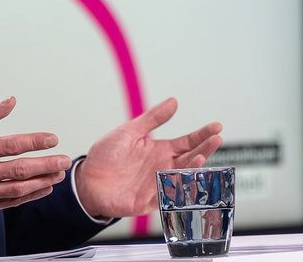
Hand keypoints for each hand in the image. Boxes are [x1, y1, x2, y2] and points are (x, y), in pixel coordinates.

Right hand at [0, 97, 71, 217]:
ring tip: (59, 174)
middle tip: (65, 160)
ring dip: (42, 181)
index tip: (53, 139)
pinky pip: (11, 202)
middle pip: (19, 169)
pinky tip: (45, 187)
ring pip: (18, 188)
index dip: (35, 142)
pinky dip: (30, 196)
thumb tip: (12, 100)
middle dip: (46, 164)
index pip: (11, 145)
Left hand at [75, 97, 221, 218]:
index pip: (187, 141)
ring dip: (191, 169)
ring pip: (181, 178)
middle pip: (189, 158)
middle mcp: (162, 167)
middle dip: (204, 149)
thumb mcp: (130, 131)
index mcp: (160, 150)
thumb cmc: (107, 155)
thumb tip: (174, 101)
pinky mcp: (147, 202)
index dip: (202, 134)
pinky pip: (165, 198)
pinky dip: (175, 192)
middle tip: (216, 139)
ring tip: (200, 157)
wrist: (86, 179)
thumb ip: (153, 118)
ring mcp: (156, 184)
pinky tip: (182, 183)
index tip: (216, 126)